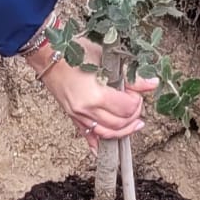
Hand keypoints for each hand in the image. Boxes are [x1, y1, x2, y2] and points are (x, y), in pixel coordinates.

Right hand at [27, 36, 158, 152]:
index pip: (126, 109)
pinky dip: (100, 145)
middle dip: (133, 116)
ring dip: (123, 131)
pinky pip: (89, 137)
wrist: (48, 54)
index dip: (136, 101)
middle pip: (119, 124)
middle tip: (136, 103)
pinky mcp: (73, 117)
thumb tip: (152, 83)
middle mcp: (86, 111)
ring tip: (134, 123)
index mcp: (95, 96)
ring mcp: (78, 116)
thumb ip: (130, 75)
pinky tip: (108, 148)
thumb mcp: (105, 59)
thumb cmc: (74, 51)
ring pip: (107, 134)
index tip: (136, 91)